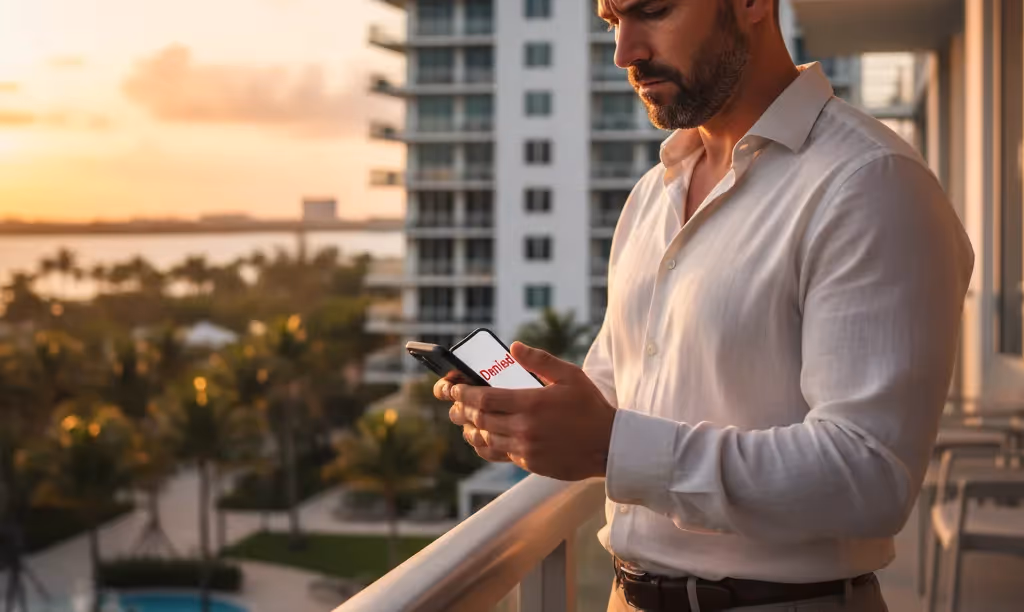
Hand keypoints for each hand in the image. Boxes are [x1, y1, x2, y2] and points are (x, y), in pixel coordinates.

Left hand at [434, 341, 616, 480]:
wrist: (609, 446)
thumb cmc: (590, 407)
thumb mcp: (570, 375)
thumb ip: (540, 360)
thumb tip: (514, 348)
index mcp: (531, 403)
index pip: (484, 398)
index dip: (463, 392)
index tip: (453, 387)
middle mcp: (524, 428)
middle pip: (480, 418)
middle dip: (461, 408)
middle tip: (453, 402)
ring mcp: (526, 448)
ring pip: (485, 439)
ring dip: (470, 428)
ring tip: (463, 420)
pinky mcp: (530, 463)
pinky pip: (499, 454)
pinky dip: (485, 445)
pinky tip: (482, 438)